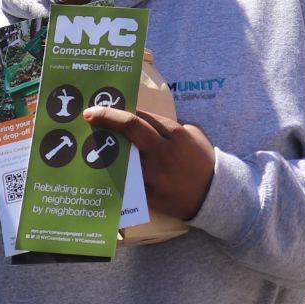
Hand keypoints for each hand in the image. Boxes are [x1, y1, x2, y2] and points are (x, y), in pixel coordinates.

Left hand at [82, 106, 216, 220]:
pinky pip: (128, 182)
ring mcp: (156, 174)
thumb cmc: (204, 161)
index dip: (120, 110)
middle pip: (131, 127)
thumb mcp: (194, 135)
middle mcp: (164, 151)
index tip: (103, 108)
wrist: (214, 196)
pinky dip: (115, 176)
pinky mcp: (151, 194)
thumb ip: (171, 125)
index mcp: (175, 133)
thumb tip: (145, 118)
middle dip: (108, 118)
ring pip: (124, 155)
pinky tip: (103, 172)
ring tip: (93, 144)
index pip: (142, 116)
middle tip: (90, 114)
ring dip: (107, 148)